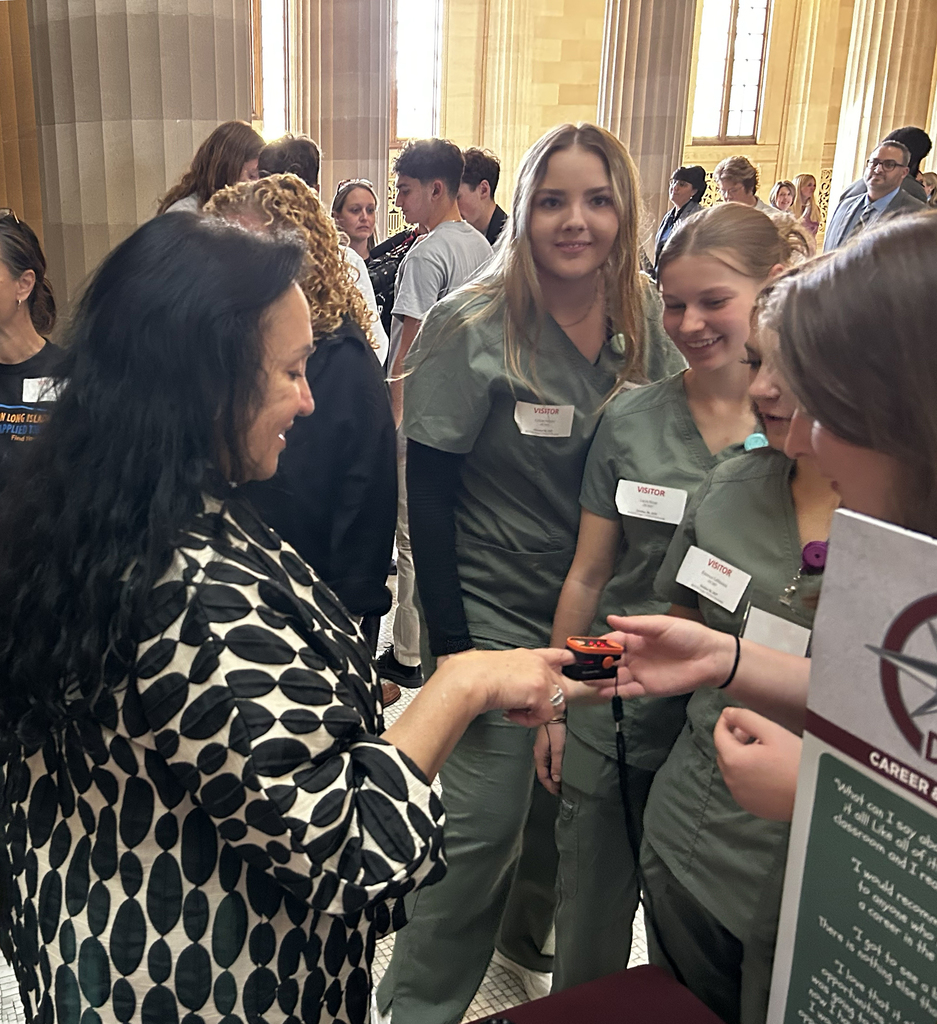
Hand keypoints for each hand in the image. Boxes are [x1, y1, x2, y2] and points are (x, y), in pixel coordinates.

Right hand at [435, 648, 573, 726]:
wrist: (470, 679)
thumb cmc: (475, 675)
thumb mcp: (500, 668)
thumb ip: (516, 674)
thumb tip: (520, 691)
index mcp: (528, 656)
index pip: (554, 654)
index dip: (564, 659)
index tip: (569, 660)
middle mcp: (538, 663)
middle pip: (560, 688)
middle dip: (546, 703)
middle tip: (524, 708)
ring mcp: (541, 677)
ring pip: (556, 704)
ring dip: (537, 713)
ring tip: (515, 712)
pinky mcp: (540, 693)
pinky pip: (545, 715)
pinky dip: (528, 721)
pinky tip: (511, 714)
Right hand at [534, 723, 565, 794]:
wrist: (554, 709)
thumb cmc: (556, 726)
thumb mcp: (557, 747)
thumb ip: (556, 763)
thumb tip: (555, 779)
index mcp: (540, 755)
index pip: (542, 776)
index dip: (549, 786)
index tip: (558, 793)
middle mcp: (539, 752)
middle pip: (543, 772)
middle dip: (551, 782)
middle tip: (561, 790)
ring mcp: (542, 747)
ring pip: (546, 766)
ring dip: (552, 775)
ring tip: (561, 781)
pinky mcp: (547, 742)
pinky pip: (549, 759)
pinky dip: (553, 767)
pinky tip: (560, 767)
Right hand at [584, 615, 736, 699]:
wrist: (711, 657)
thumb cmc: (688, 635)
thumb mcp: (660, 625)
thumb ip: (635, 624)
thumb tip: (610, 619)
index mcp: (636, 638)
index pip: (610, 641)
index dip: (596, 645)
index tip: (581, 648)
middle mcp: (634, 656)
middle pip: (608, 661)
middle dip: (593, 664)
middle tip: (577, 668)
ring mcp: (640, 672)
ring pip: (614, 677)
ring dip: (600, 679)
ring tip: (584, 681)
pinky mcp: (648, 688)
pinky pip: (627, 691)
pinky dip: (614, 692)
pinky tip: (602, 692)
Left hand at [713, 707, 800, 821]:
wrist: (818, 797)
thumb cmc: (798, 764)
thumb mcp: (772, 732)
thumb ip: (746, 718)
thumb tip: (728, 713)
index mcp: (734, 761)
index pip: (718, 735)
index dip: (725, 722)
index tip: (734, 716)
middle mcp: (732, 781)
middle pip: (724, 752)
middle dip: (734, 739)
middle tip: (752, 732)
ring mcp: (740, 796)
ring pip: (732, 769)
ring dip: (741, 756)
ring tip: (764, 750)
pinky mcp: (751, 806)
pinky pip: (742, 785)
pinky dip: (747, 774)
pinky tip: (767, 769)